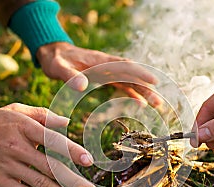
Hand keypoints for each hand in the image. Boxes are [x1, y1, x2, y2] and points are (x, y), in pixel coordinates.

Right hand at [0, 103, 97, 186]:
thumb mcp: (16, 110)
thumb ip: (43, 115)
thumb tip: (68, 122)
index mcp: (24, 128)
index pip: (52, 140)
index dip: (71, 150)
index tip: (88, 160)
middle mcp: (17, 147)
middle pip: (50, 166)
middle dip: (73, 181)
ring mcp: (8, 165)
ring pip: (40, 183)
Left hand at [36, 42, 161, 105]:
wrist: (55, 55)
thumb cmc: (56, 60)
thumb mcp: (59, 68)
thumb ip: (69, 76)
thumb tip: (82, 86)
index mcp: (100, 60)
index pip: (124, 66)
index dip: (140, 73)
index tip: (153, 81)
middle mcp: (108, 65)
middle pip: (132, 76)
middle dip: (146, 88)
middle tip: (158, 103)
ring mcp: (108, 71)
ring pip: (130, 81)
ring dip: (143, 92)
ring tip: (156, 105)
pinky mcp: (105, 77)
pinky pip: (122, 85)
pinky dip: (132, 94)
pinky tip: (140, 104)